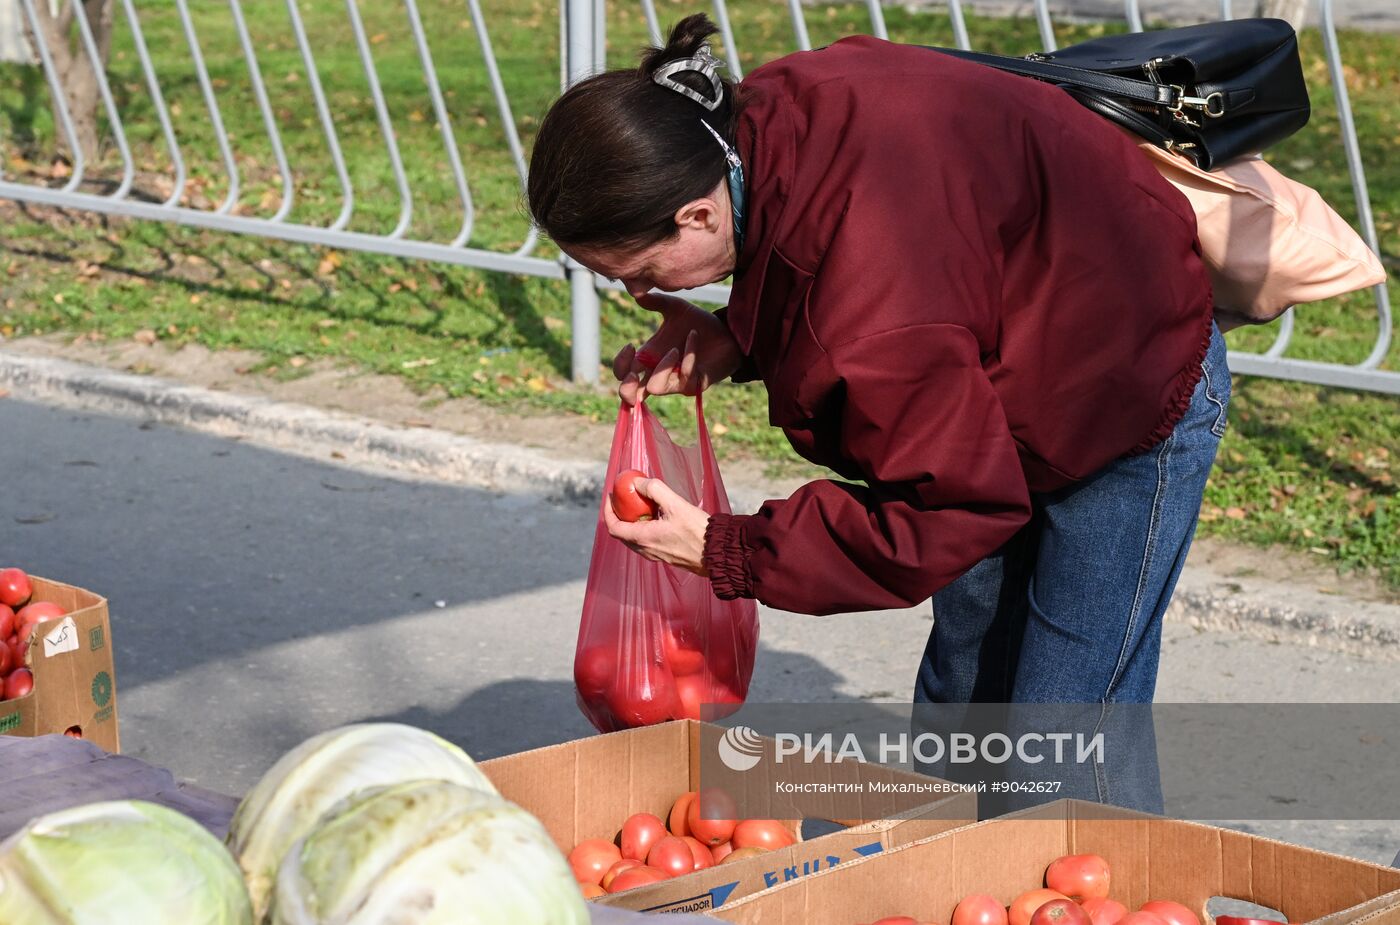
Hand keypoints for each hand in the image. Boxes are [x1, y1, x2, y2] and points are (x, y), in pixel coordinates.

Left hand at [604, 476, 709, 575]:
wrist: (717, 552)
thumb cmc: (697, 530)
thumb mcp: (675, 504)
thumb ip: (654, 489)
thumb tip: (637, 482)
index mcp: (643, 539)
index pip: (613, 527)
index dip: (608, 511)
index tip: (612, 496)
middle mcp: (645, 550)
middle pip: (623, 532)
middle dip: (621, 514)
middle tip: (627, 497)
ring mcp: (655, 555)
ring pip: (636, 537)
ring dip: (635, 520)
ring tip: (644, 504)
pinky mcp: (665, 555)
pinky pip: (648, 540)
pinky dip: (646, 527)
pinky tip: (660, 516)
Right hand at [612, 292, 742, 404]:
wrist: (727, 332)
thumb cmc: (699, 324)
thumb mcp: (676, 309)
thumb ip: (656, 302)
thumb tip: (637, 294)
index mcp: (650, 358)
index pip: (624, 374)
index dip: (621, 365)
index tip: (631, 345)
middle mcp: (660, 373)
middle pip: (632, 396)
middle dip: (627, 387)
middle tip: (636, 370)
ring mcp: (677, 382)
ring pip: (656, 388)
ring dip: (662, 366)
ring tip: (676, 348)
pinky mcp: (695, 384)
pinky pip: (686, 376)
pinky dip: (689, 354)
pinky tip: (694, 336)